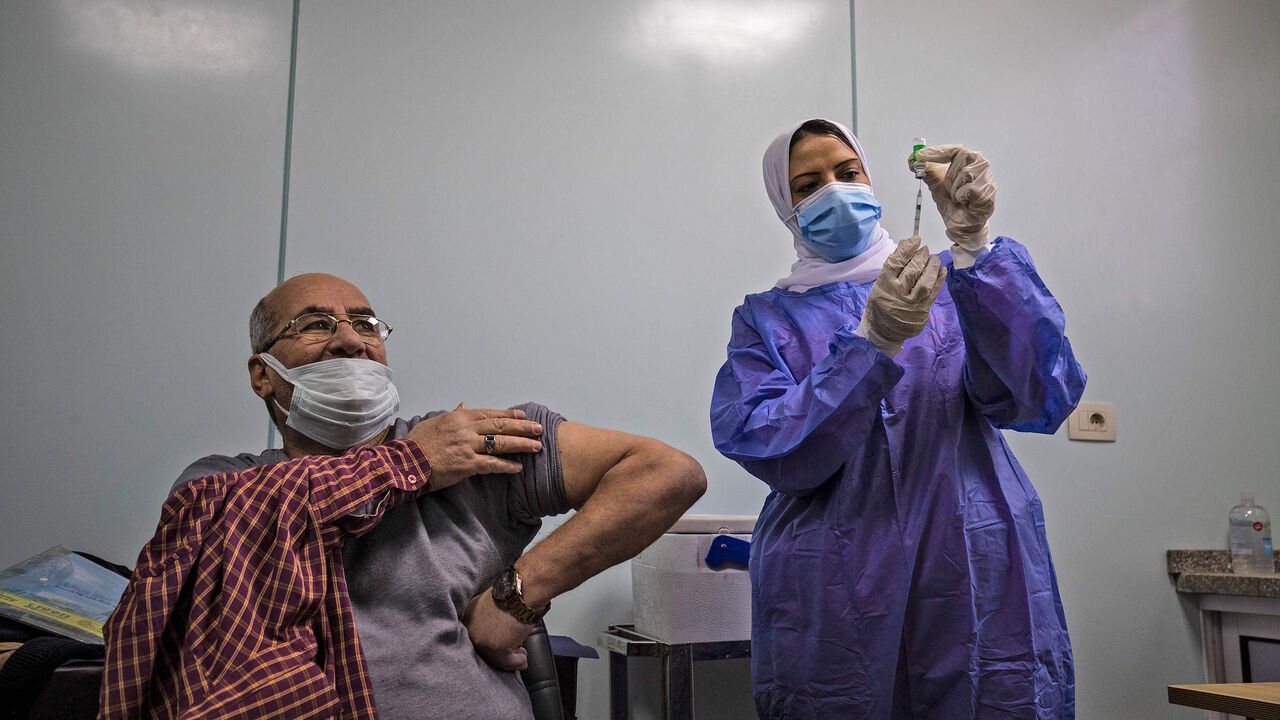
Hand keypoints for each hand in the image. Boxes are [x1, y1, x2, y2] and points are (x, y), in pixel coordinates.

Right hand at [405, 405, 542, 491]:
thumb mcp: (434, 422)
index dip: (509, 416)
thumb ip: (452, 414)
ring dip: (521, 445)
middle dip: (522, 428)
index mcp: (459, 418)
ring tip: (536, 447)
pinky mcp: (466, 464)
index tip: (523, 417)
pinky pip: (491, 464)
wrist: (405, 462)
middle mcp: (466, 429)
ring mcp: (467, 446)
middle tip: (538, 429)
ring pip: (500, 444)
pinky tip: (517, 468)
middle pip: (500, 427)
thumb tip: (463, 405)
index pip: (490, 414)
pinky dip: (506, 466)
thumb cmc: (416, 443)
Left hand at [464, 590, 532, 670]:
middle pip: (485, 649)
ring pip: (496, 657)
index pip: (478, 635)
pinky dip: (516, 661)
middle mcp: (472, 629)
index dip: (492, 643)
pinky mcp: (495, 647)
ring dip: (511, 660)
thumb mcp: (495, 603)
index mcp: (470, 615)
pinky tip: (523, 659)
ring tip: (521, 657)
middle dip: (501, 654)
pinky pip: (507, 660)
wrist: (522, 592)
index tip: (502, 646)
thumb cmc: (514, 593)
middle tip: (514, 654)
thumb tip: (502, 630)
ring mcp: (482, 639)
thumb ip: (492, 617)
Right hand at [856, 236, 945, 356]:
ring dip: (932, 267)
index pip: (896, 262)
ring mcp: (911, 304)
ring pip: (925, 282)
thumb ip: (893, 266)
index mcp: (884, 285)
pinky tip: (942, 271)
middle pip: (912, 271)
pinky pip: (933, 293)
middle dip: (921, 257)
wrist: (883, 332)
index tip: (915, 239)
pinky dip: (939, 280)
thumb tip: (908, 244)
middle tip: (925, 250)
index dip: (907, 249)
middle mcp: (897, 294)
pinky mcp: (922, 311)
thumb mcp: (880, 284)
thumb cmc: (881, 304)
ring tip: (934, 259)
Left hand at [910, 144, 995, 253]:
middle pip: (962, 156)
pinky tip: (965, 203)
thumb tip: (911, 159)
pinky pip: (969, 190)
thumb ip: (925, 169)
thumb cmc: (952, 202)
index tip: (919, 156)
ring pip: (966, 173)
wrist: (960, 224)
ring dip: (955, 189)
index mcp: (968, 161)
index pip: (954, 149)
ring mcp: (987, 178)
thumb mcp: (935, 182)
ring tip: (958, 197)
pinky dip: (961, 197)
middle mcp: (980, 166)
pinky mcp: (989, 192)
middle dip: (949, 174)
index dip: (936, 151)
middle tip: (947, 188)